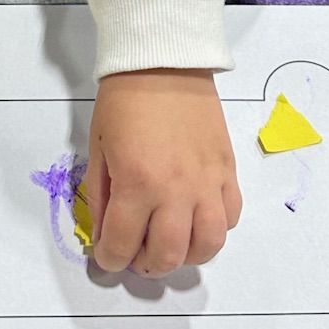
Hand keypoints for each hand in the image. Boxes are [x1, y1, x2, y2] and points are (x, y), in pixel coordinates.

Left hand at [85, 68, 241, 276]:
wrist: (162, 63)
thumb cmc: (123, 102)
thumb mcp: (98, 149)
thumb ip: (101, 196)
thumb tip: (105, 232)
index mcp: (138, 184)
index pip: (123, 245)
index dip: (109, 259)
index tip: (106, 255)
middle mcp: (176, 191)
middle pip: (168, 256)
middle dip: (147, 265)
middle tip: (136, 254)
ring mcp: (207, 183)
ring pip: (208, 245)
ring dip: (186, 255)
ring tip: (170, 243)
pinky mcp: (227, 170)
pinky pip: (230, 217)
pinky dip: (215, 228)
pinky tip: (197, 219)